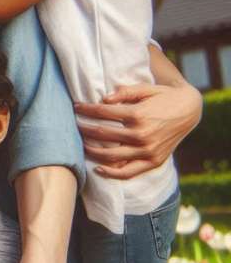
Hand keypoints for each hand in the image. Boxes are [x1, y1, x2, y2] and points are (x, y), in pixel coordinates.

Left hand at [75, 81, 201, 178]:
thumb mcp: (145, 89)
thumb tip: (104, 99)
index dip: (86, 109)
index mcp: (137, 115)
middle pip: (102, 134)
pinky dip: (112, 173)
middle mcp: (141, 135)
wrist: (190, 110)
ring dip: (91, 150)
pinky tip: (98, 169)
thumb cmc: (163, 97)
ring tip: (80, 145)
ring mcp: (147, 150)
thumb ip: (125, 93)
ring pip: (111, 155)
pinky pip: (129, 172)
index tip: (75, 107)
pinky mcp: (153, 161)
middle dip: (84, 129)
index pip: (102, 112)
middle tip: (72, 125)